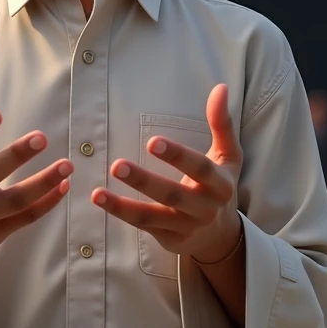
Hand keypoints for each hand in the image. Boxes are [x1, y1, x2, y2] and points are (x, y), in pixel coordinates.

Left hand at [91, 83, 243, 262]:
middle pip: (172, 195)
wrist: (222, 235)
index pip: (200, 170)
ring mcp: (184, 226)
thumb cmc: (220, 185)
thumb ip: (222, 124)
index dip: (177, 156)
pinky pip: (142, 226)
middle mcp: (204, 209)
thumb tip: (220, 88)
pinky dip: (120, 213)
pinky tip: (99, 199)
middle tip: (117, 165)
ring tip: (98, 192)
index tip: (153, 142)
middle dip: (144, 181)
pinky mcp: (168, 239)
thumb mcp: (228, 156)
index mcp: (220, 184)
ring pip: (151, 216)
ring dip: (123, 205)